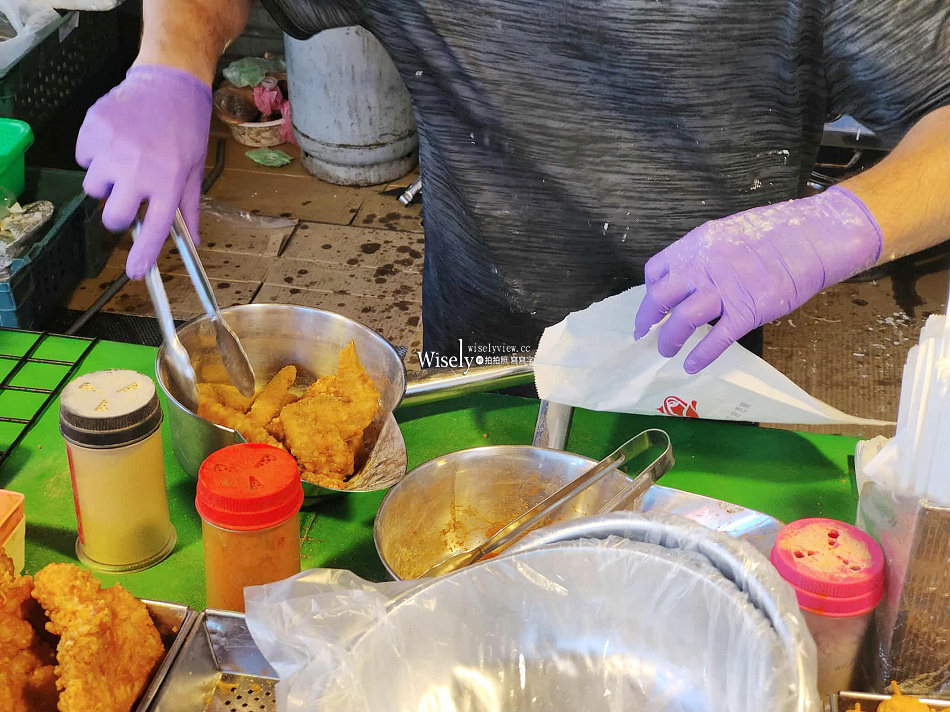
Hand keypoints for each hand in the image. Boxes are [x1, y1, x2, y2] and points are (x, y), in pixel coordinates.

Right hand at [76, 65, 211, 278]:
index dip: (143, 256)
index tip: (135, 273)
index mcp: (167, 182)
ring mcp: (112, 149)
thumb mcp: (194, 170)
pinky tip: (114, 142)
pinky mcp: (93, 129)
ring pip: (93, 188)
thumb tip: (195, 243)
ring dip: (105, 182)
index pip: (153, 229)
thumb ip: (189, 209)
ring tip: (123, 161)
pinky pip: (83, 158)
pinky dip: (94, 155)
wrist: (168, 84)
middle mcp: (138, 170)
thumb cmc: (186, 129)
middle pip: (112, 217)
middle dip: (117, 214)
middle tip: (127, 199)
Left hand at [634, 186, 882, 372]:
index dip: (650, 289)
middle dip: (647, 318)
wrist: (813, 237)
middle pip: (660, 297)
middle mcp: (702, 268)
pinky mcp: (747, 312)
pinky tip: (691, 365)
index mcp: (696, 245)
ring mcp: (724, 291)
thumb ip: (706, 254)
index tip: (652, 302)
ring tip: (666, 351)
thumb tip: (693, 274)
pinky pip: (716, 340)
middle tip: (643, 333)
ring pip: (682, 320)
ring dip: (669, 339)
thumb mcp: (728, 232)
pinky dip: (700, 356)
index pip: (656, 270)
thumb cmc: (776, 231)